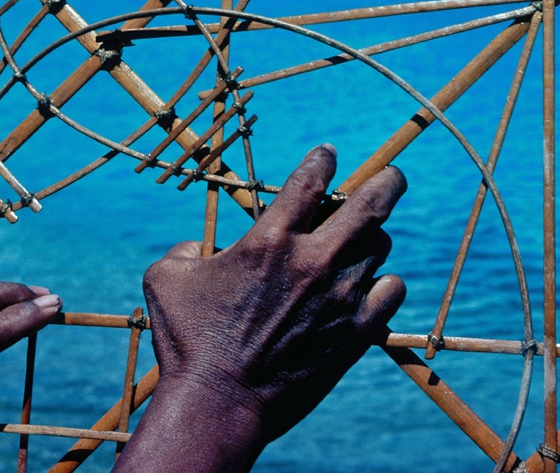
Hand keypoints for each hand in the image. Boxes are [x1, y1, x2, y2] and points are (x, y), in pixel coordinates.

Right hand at [116, 144, 405, 471]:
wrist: (219, 404)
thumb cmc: (186, 341)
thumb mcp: (166, 280)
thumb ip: (185, 249)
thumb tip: (199, 248)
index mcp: (268, 240)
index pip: (309, 181)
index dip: (323, 160)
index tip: (329, 154)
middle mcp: (312, 261)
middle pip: (370, 204)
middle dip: (387, 182)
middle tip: (393, 175)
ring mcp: (340, 297)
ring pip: (380, 247)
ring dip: (374, 237)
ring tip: (365, 238)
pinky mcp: (355, 332)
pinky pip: (390, 292)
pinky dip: (384, 283)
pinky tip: (372, 284)